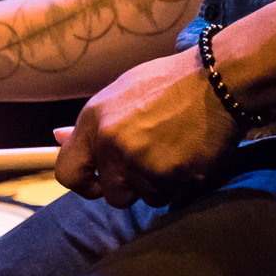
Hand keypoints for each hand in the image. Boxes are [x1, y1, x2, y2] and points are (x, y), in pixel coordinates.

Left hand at [54, 47, 240, 207]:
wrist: (218, 78)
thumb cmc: (169, 82)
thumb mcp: (121, 92)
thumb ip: (90, 123)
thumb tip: (57, 137)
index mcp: (95, 121)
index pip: (67, 173)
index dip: (83, 184)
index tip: (100, 182)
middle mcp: (113, 145)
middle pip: (111, 194)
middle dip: (130, 185)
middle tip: (152, 157)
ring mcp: (143, 163)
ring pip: (144, 197)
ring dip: (158, 183)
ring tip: (173, 149)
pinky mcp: (174, 177)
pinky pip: (171, 195)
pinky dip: (179, 181)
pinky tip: (189, 153)